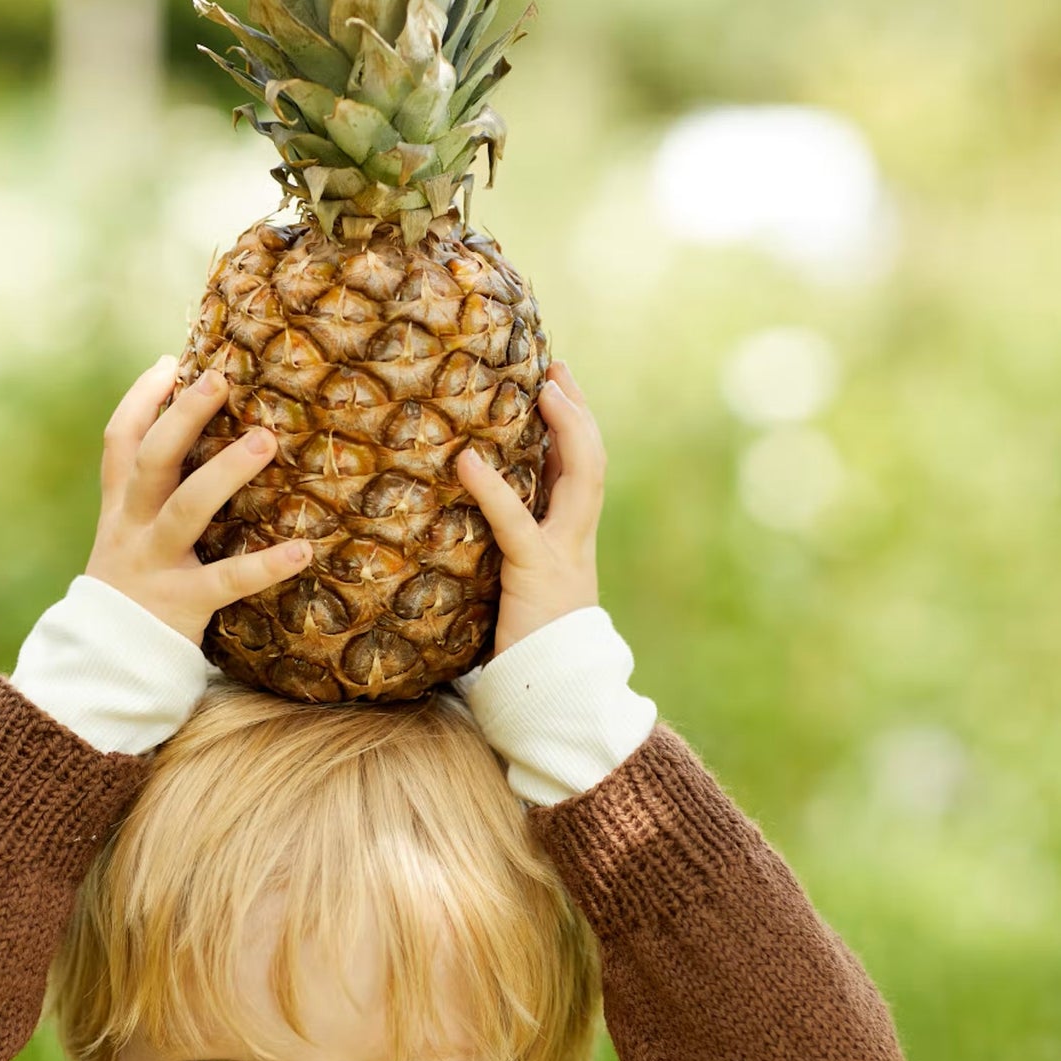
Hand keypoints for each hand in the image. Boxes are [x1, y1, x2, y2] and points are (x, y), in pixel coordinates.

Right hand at [84, 355, 311, 647]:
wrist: (103, 664)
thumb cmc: (132, 589)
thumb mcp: (127, 535)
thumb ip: (148, 494)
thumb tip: (187, 437)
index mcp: (119, 507)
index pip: (121, 440)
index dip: (141, 399)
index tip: (171, 362)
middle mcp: (132, 528)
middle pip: (153, 460)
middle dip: (183, 416)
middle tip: (220, 378)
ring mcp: (155, 564)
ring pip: (186, 509)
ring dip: (224, 471)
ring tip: (265, 440)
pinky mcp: (183, 603)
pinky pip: (228, 581)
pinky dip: (265, 565)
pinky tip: (303, 549)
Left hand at [454, 360, 604, 664]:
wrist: (553, 693)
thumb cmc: (527, 649)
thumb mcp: (519, 591)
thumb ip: (509, 557)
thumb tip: (470, 529)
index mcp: (572, 543)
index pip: (583, 473)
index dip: (575, 427)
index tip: (559, 386)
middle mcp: (577, 541)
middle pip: (592, 461)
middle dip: (578, 411)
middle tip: (557, 367)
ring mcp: (563, 554)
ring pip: (583, 477)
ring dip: (565, 428)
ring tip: (542, 388)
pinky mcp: (535, 573)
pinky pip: (515, 522)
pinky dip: (492, 489)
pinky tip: (468, 461)